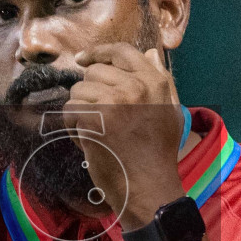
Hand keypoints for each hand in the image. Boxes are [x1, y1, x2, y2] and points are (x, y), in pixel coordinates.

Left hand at [69, 43, 186, 229]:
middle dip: (89, 94)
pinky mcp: (95, 119)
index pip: (122, 52)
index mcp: (155, 83)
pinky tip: (88, 141)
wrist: (150, 189)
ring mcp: (115, 102)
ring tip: (95, 132)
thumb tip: (150, 53)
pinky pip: (70, 111)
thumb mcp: (171, 112)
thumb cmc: (158, 155)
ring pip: (78, 92)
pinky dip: (73, 128)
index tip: (83, 59)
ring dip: (80, 112)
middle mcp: (136, 87)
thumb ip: (161, 81)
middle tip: (99, 118)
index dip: (98, 53)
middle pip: (93, 72)